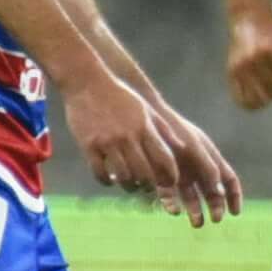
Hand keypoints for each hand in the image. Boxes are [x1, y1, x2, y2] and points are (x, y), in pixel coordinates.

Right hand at [56, 67, 184, 206]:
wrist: (87, 82)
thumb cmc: (120, 97)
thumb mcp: (146, 110)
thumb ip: (163, 130)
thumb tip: (184, 147)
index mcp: (145, 128)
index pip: (165, 159)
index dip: (170, 176)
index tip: (171, 183)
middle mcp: (128, 137)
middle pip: (145, 174)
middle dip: (150, 186)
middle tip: (149, 188)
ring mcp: (107, 142)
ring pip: (124, 177)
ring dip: (130, 187)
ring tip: (132, 186)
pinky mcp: (88, 145)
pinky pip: (99, 173)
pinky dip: (107, 182)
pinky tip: (110, 180)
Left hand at [155, 100, 245, 224]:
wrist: (147, 120)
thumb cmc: (175, 130)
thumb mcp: (196, 148)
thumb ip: (209, 168)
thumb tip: (220, 192)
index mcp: (211, 159)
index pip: (229, 180)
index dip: (235, 197)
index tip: (235, 212)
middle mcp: (197, 168)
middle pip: (212, 193)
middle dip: (215, 208)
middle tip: (215, 219)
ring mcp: (180, 173)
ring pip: (191, 198)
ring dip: (195, 212)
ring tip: (196, 223)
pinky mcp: (162, 177)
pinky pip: (169, 196)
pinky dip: (173, 205)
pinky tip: (174, 211)